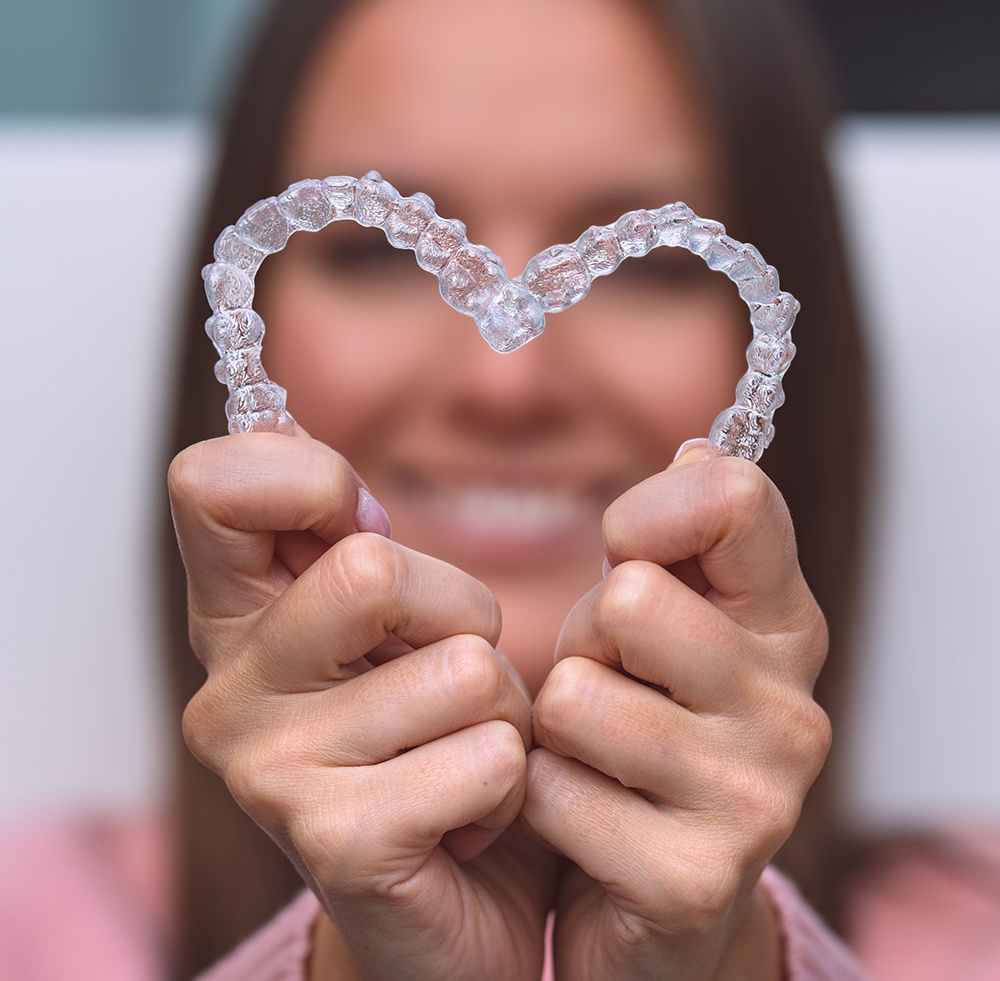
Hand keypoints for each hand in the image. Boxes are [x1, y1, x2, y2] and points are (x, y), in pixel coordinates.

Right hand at [168, 431, 558, 980]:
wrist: (455, 915)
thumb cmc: (436, 747)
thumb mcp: (398, 631)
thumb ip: (362, 549)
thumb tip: (333, 476)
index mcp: (238, 619)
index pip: (210, 483)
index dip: (309, 480)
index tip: (364, 530)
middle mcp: (230, 690)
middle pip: (373, 566)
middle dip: (462, 614)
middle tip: (452, 679)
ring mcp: (270, 771)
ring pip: (463, 667)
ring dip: (504, 711)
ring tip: (464, 757)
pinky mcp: (336, 842)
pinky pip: (488, 757)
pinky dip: (513, 784)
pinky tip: (471, 821)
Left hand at [522, 449, 830, 979]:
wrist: (649, 897)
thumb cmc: (641, 729)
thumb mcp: (661, 624)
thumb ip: (682, 539)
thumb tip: (698, 448)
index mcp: (784, 626)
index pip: (733, 499)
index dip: (648, 513)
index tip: (625, 553)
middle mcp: (791, 707)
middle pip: (630, 599)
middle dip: (586, 642)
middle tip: (607, 686)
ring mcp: (753, 797)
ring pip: (574, 697)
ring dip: (554, 727)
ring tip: (593, 755)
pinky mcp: (692, 878)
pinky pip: (549, 790)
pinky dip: (538, 799)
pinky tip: (582, 821)